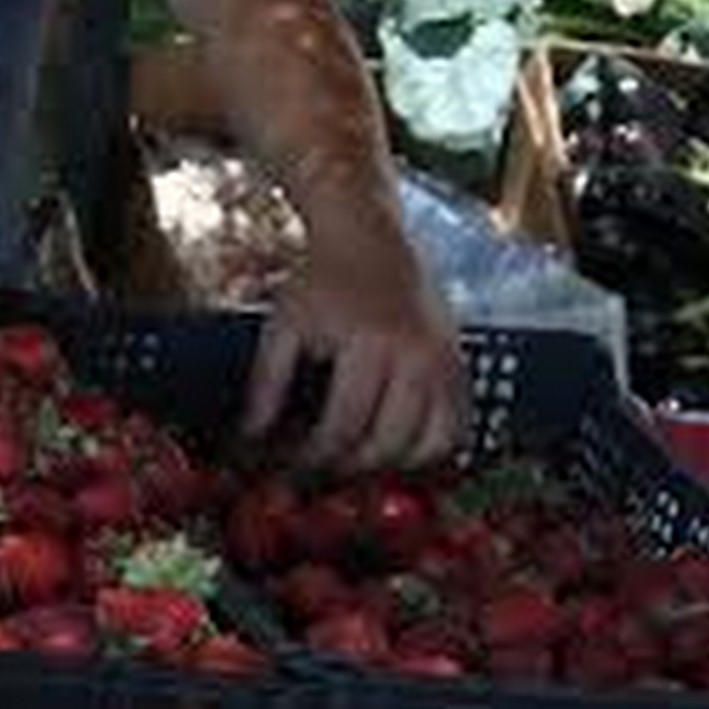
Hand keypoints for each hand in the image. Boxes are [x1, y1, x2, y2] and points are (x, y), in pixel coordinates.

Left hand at [250, 235, 466, 471]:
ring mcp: (443, 359)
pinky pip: (458, 422)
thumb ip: (266, 384)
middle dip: (353, 466)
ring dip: (396, 463)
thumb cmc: (320, 280)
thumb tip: (251, 437)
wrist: (368, 236)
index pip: (344, 423)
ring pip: (433, 441)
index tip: (294, 467)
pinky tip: (401, 449)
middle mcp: (415, 353)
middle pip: (391, 440)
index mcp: (368, 343)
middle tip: (326, 472)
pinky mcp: (458, 361)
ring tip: (361, 462)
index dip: (316, 456)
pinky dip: (432, 445)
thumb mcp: (283, 326)